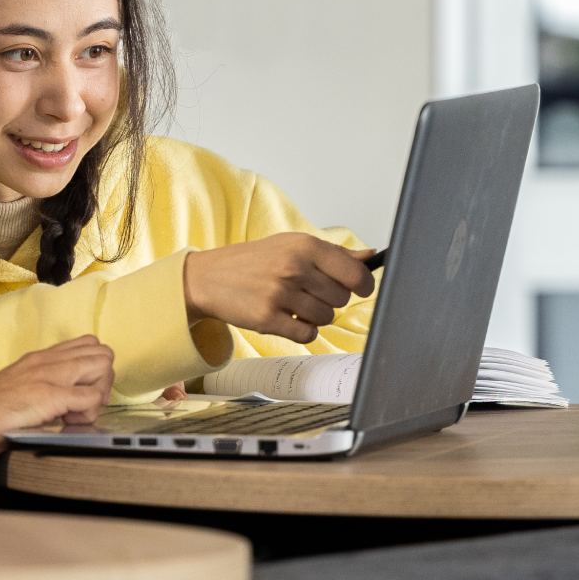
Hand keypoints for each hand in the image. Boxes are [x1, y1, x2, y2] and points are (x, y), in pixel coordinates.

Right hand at [0, 335, 115, 467]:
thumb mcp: (19, 390)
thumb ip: (42, 386)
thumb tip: (70, 402)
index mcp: (39, 358)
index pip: (88, 344)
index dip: (95, 371)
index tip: (82, 395)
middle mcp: (46, 360)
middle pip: (102, 352)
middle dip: (103, 381)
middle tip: (85, 405)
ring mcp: (48, 376)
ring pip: (102, 366)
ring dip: (99, 394)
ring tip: (77, 414)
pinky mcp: (48, 396)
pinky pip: (90, 397)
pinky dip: (89, 413)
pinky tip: (70, 422)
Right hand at [182, 234, 375, 344]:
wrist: (208, 277)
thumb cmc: (253, 260)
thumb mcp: (291, 245)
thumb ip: (332, 253)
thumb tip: (370, 256)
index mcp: (303, 245)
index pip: (355, 273)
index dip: (363, 285)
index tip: (359, 289)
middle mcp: (293, 267)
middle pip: (341, 299)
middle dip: (330, 299)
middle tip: (308, 292)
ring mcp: (280, 294)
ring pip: (326, 318)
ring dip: (315, 316)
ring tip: (293, 303)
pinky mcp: (268, 319)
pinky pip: (307, 335)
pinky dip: (302, 330)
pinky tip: (287, 317)